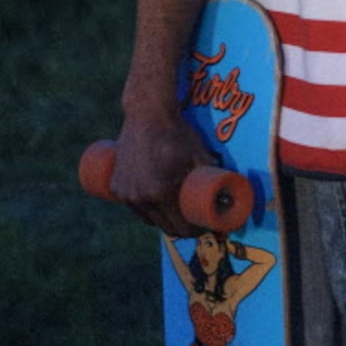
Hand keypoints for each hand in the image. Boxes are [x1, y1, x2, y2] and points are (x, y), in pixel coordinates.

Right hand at [108, 111, 213, 235]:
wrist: (147, 114)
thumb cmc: (177, 133)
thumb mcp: (200, 156)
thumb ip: (213, 177)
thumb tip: (229, 196)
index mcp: (160, 193)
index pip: (181, 226)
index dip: (197, 231)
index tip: (206, 227)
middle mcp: (140, 197)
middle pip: (165, 227)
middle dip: (183, 229)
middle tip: (195, 222)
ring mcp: (125, 193)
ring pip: (149, 219)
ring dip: (164, 222)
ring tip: (179, 215)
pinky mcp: (116, 187)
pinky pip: (135, 208)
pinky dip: (148, 211)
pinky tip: (159, 211)